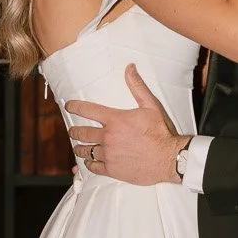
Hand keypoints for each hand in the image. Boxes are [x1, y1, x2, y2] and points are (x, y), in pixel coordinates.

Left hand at [68, 65, 185, 185]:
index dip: (74, 107)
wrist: (169, 159)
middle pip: (82, 133)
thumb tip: (129, 68)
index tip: (69, 106)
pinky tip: (88, 163)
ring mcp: (109, 154)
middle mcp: (108, 137)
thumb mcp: (151, 106)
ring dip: (80, 148)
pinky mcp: (112, 169)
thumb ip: (137, 86)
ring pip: (86, 151)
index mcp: (115, 120)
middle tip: (72, 131)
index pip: (87, 110)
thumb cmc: (161, 132)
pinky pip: (93, 167)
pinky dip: (89, 164)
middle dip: (74, 131)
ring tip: (78, 147)